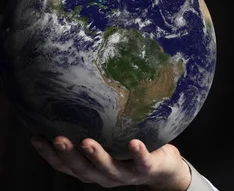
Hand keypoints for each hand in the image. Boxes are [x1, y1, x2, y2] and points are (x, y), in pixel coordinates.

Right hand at [30, 135, 191, 189]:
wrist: (164, 168)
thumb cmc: (130, 149)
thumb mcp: (110, 139)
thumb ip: (95, 126)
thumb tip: (77, 92)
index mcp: (92, 169)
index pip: (65, 164)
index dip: (48, 154)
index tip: (35, 137)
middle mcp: (104, 175)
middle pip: (81, 169)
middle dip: (68, 155)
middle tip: (57, 139)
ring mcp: (125, 174)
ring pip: (107, 169)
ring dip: (96, 156)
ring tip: (86, 142)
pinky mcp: (146, 169)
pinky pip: (142, 162)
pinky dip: (137, 153)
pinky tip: (134, 142)